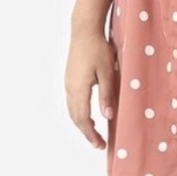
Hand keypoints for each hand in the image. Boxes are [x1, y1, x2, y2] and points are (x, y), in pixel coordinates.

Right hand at [65, 31, 116, 149]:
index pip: (83, 119)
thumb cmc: (97, 49)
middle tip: (98, 143)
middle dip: (86, 132)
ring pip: (72, 110)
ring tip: (94, 132)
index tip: (100, 145)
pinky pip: (72, 101)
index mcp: (79, 89)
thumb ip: (106, 95)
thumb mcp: (107, 72)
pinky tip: (88, 113)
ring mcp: (68, 83)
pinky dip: (79, 112)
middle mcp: (70, 88)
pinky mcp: (70, 77)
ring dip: (82, 123)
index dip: (91, 134)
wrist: (84, 30)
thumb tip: (108, 116)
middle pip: (76, 117)